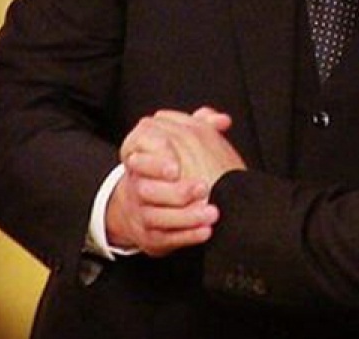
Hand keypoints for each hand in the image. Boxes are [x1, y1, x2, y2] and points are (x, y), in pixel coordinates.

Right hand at [107, 109, 226, 255]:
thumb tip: (222, 120)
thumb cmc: (169, 166)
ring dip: (186, 216)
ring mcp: (141, 212)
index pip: (136, 155)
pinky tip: (205, 230)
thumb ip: (201, 126)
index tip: (176, 167)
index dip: (154, 162)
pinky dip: (186, 236)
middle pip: (146, 190)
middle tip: (203, 188)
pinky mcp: (149, 235)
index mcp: (141, 157)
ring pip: (156, 217)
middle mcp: (136, 185)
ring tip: (212, 213)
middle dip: (176, 191)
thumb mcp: (181, 142)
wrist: (145, 203)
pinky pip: (165, 238)